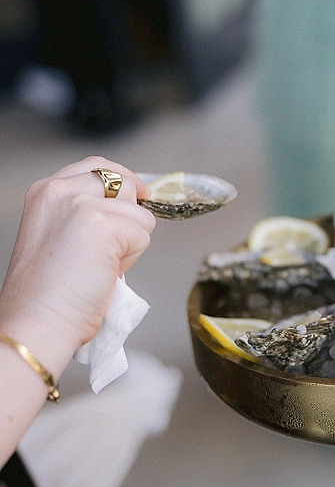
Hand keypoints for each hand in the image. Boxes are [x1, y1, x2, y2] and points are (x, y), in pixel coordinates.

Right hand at [0, 157, 155, 360]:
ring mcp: (82, 205)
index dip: (124, 180)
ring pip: (139, 215)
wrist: (38, 320)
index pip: (98, 166)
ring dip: (130, 244)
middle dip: (127, 219)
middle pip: (125, 185)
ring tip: (100, 266)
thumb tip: (131, 206)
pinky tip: (105, 272)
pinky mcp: (103, 225)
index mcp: (46, 191)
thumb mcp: (59, 234)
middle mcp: (61, 190)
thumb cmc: (48, 292)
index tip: (140, 194)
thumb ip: (85, 212)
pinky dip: (132, 259)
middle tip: (105, 253)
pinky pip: (142, 235)